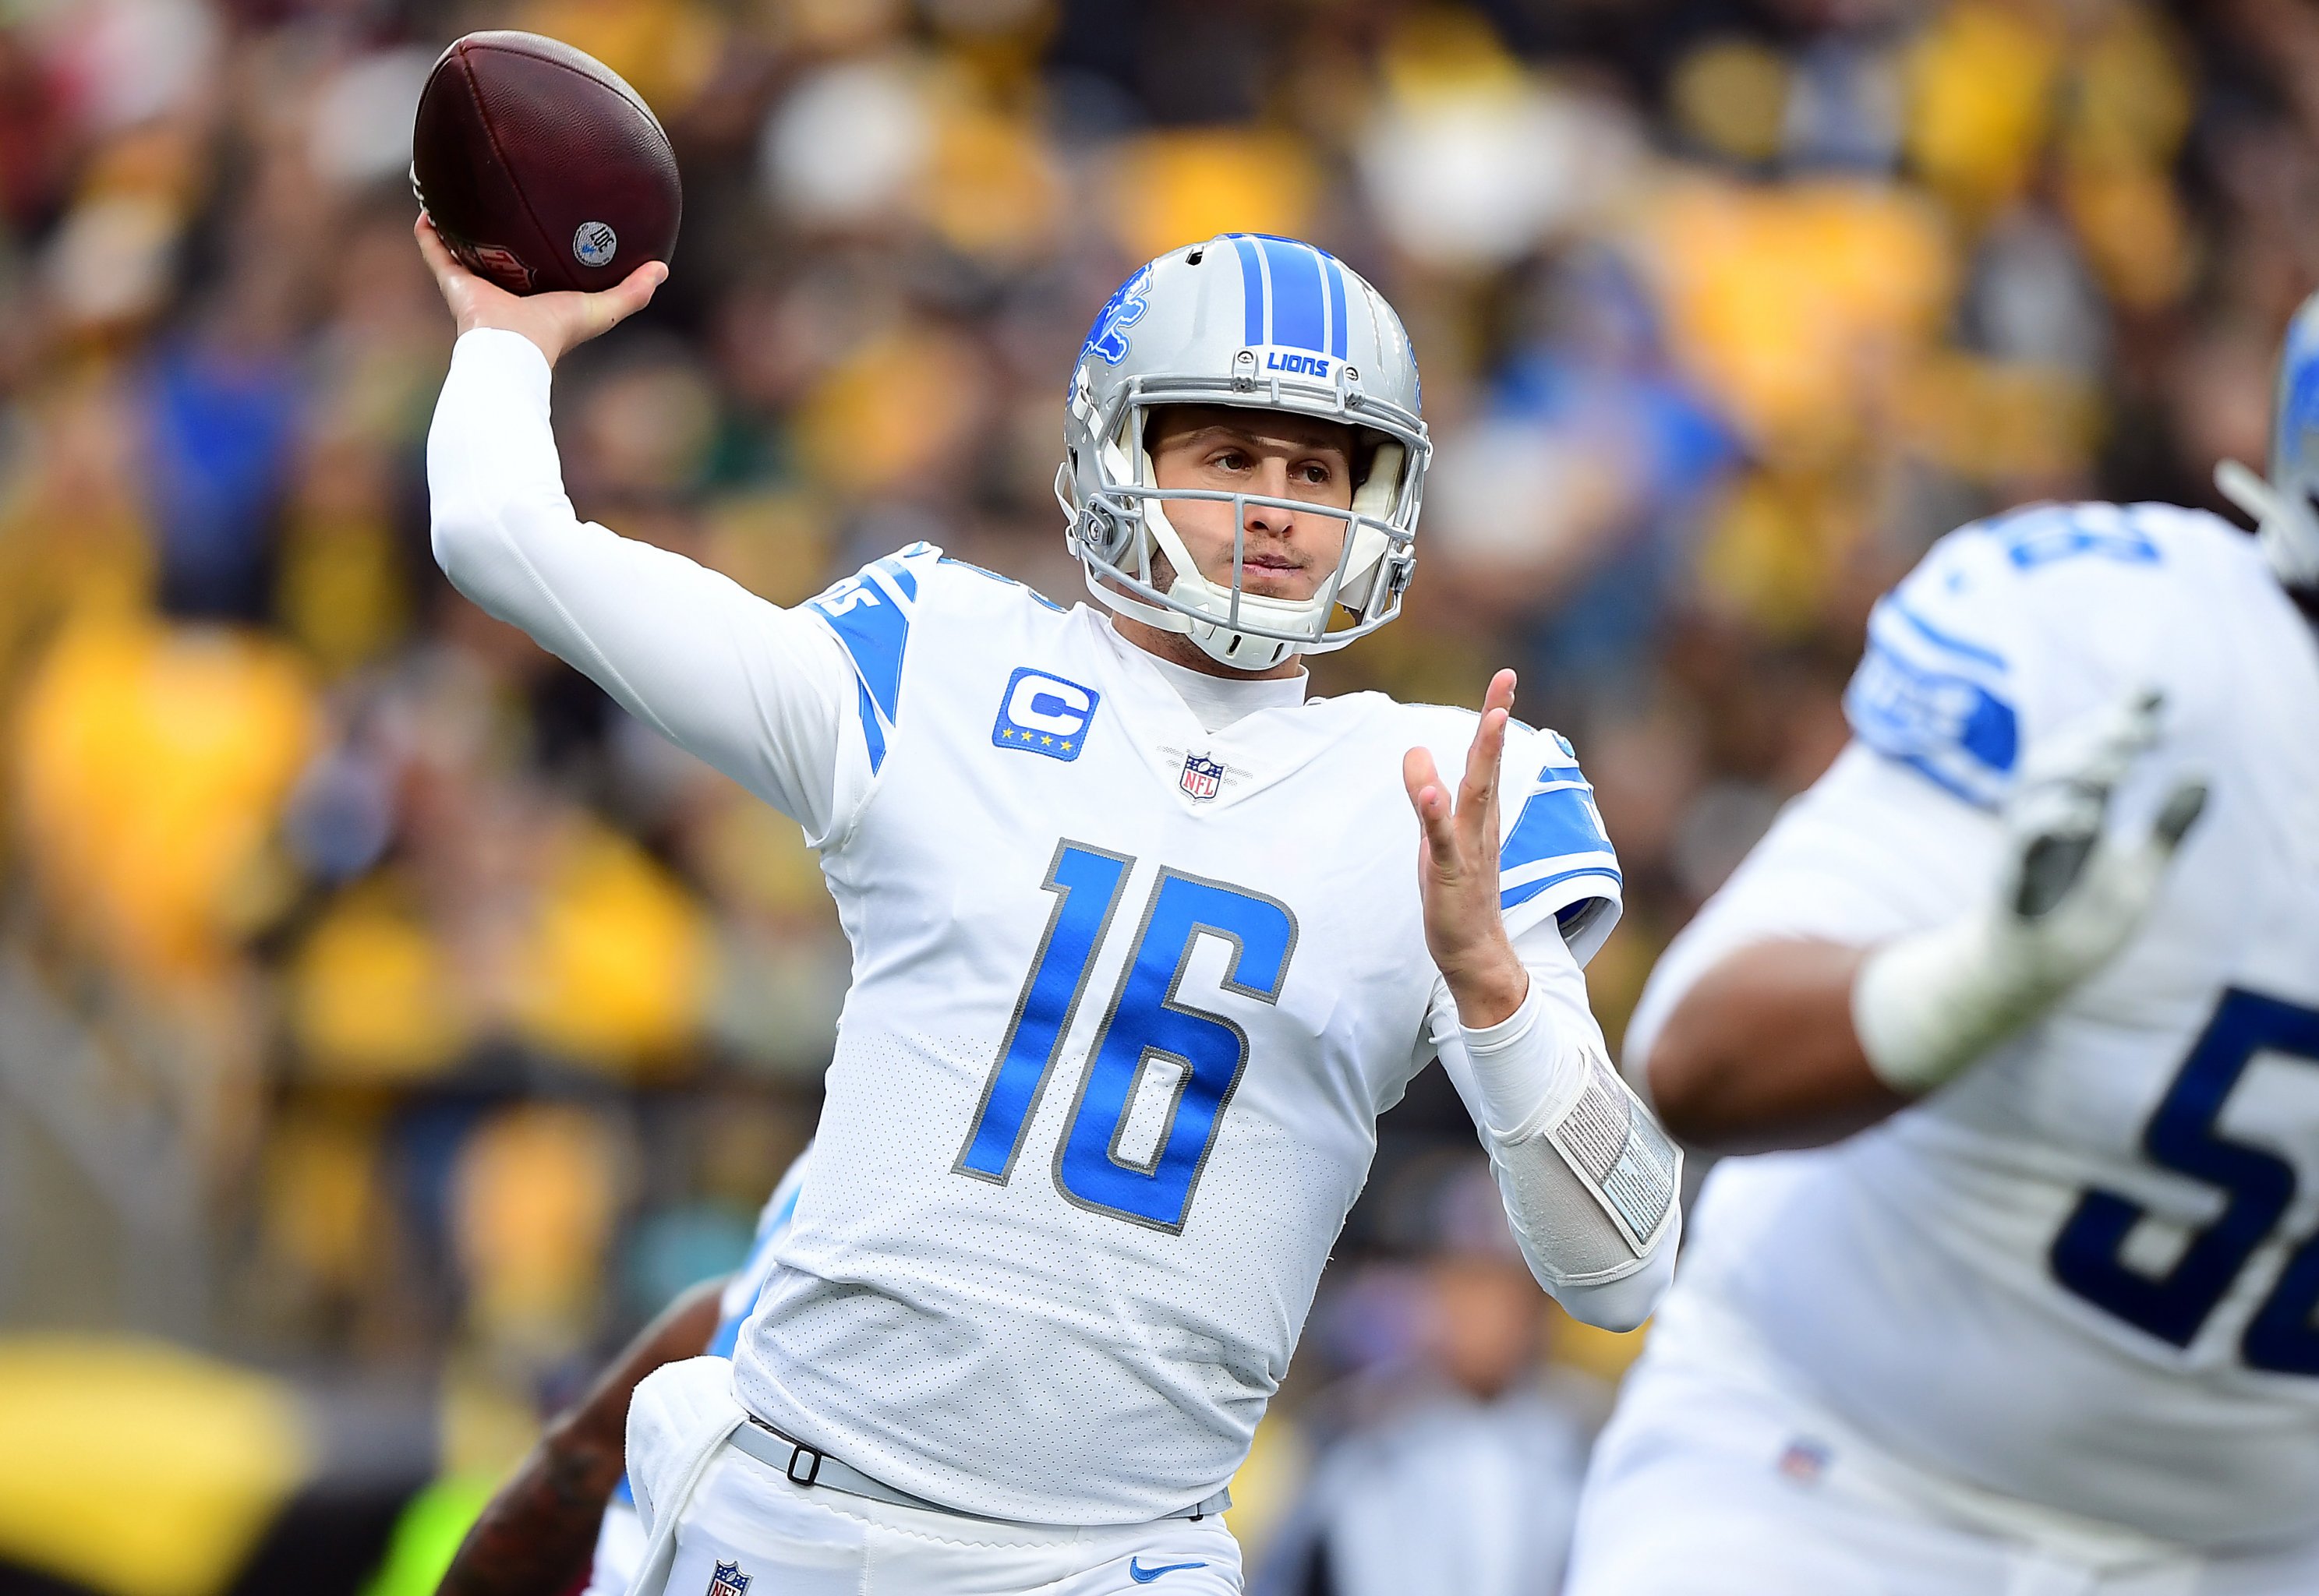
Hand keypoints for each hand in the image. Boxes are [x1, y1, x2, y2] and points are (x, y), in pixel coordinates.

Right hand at [415, 213, 665, 366]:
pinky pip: (436, 253)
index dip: (541, 248)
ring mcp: (475, 286)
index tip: (545, 219)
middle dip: (498, 234)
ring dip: (458, 228)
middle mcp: (504, 289)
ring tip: (456, 197)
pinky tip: (426, 210)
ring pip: (463, 251)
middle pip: (499, 256)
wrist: (514, 349)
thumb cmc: (557, 331)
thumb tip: (662, 268)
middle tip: (500, 200)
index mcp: (535, 294)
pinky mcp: (453, 284)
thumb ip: (633, 292)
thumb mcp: (602, 309)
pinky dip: (429, 235)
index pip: (538, 267)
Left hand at [1404, 668, 1528, 1027]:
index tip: (1505, 678)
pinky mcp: (1451, 874)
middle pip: (1490, 766)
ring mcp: (1469, 848)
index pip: (1489, 758)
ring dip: (1485, 757)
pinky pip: (1444, 841)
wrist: (1473, 953)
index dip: (1495, 716)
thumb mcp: (1437, 837)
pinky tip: (1431, 793)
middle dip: (1497, 721)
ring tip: (1492, 721)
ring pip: (1477, 797)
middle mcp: (1482, 826)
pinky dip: (1437, 815)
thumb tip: (1415, 751)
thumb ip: (1428, 795)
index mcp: (1482, 815)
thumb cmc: (1457, 893)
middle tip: (1506, 681)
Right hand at [1853, 686, 2206, 1093]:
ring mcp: (2026, 845)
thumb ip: (2168, 827)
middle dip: (2099, 735)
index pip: (2094, 750)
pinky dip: (2053, 821)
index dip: (2119, 717)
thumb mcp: (2141, 870)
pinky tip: (2090, 816)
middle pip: (2059, 756)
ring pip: (2036, 787)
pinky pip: (2024, 840)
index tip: (2155, 693)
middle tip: (2144, 731)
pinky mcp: (2014, 879)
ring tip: (2121, 767)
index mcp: (2078, 809)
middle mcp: (2047, 817)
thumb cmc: (2082, 922)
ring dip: (2077, 769)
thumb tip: (2203, 776)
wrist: (2039, 975)